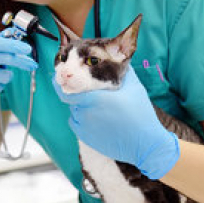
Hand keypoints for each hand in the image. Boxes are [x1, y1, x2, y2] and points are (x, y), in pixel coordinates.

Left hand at [52, 68, 179, 179]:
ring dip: (81, 106)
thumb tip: (116, 59)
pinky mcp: (86, 138)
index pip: (66, 91)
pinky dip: (81, 119)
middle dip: (77, 93)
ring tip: (99, 107)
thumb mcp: (134, 86)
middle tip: (89, 91)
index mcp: (94, 98)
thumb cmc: (140, 114)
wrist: (145, 143)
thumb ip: (122, 71)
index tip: (58, 78)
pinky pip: (76, 124)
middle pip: (72, 99)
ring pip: (74, 111)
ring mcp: (85, 127)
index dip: (60, 84)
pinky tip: (96, 118)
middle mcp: (86, 113)